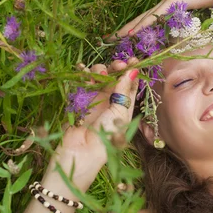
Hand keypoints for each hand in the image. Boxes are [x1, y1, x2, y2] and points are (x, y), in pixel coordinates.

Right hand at [45, 58, 139, 187]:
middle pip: (114, 78)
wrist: (80, 153)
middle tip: (117, 65)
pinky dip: (83, 75)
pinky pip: (82, 82)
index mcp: (125, 106)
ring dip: (100, 71)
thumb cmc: (106, 136)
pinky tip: (84, 71)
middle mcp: (111, 102)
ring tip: (99, 73)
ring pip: (98, 77)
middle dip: (116, 68)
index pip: (130, 84)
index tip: (133, 59)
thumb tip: (134, 70)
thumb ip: (124, 91)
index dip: (132, 71)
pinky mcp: (79, 100)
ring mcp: (94, 101)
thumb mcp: (119, 113)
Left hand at [110, 0, 212, 39]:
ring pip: (143, 18)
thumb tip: (176, 44)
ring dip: (128, 28)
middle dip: (123, 29)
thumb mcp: (193, 22)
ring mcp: (166, 2)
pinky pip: (153, 16)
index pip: (146, 21)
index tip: (120, 39)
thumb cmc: (210, 4)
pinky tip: (131, 33)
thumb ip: (184, 31)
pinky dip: (142, 25)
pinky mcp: (171, 2)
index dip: (132, 30)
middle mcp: (162, 5)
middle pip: (139, 19)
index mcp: (166, 10)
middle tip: (108, 39)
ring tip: (115, 37)